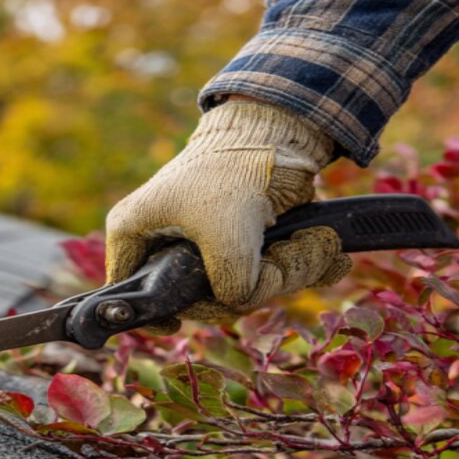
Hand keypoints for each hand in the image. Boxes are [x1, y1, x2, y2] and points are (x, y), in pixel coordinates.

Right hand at [105, 100, 351, 325]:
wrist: (278, 131)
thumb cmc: (232, 172)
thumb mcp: (227, 237)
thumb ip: (231, 287)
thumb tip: (245, 304)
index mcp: (136, 233)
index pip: (130, 292)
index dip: (156, 316)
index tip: (176, 327)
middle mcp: (165, 243)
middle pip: (204, 299)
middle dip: (256, 285)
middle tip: (282, 261)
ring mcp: (206, 245)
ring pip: (244, 290)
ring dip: (292, 272)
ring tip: (319, 245)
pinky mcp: (242, 243)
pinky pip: (268, 275)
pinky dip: (303, 265)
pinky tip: (328, 255)